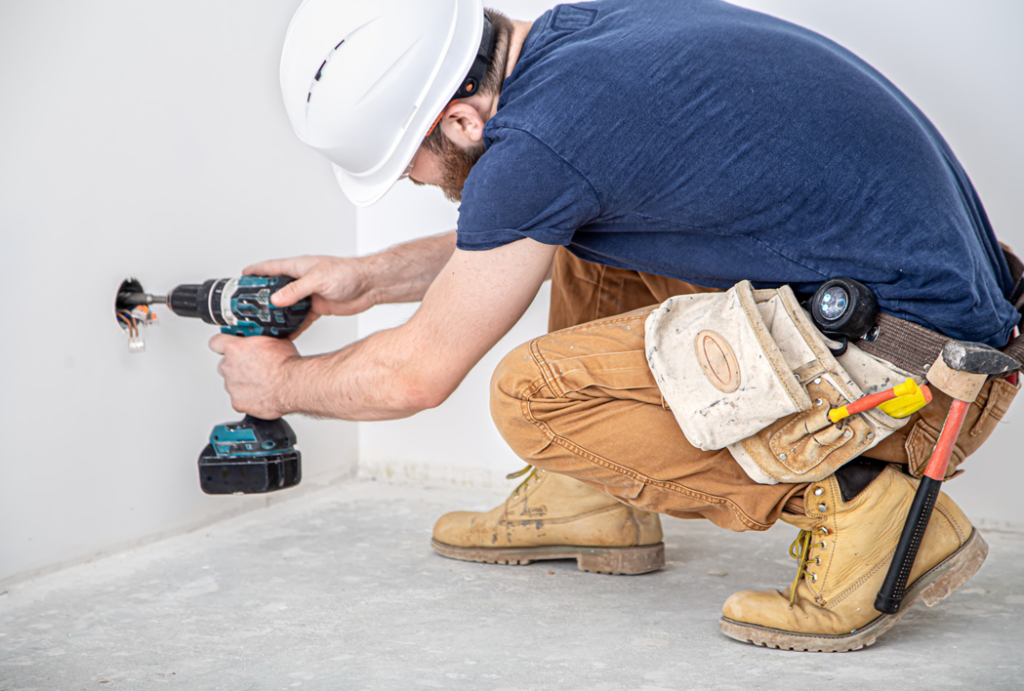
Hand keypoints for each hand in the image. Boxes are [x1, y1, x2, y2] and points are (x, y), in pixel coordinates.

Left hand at [209, 335, 299, 418]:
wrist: (293, 384)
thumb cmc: (286, 364)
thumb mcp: (275, 340)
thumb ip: (261, 341)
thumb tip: (264, 339)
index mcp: (235, 348)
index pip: (216, 343)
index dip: (223, 345)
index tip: (229, 347)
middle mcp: (229, 366)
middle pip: (224, 365)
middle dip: (235, 366)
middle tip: (251, 367)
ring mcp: (232, 386)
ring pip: (231, 383)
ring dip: (242, 383)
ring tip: (261, 383)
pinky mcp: (238, 403)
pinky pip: (239, 400)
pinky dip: (248, 399)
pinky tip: (261, 395)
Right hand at [243, 256, 372, 337]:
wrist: (370, 285)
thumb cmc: (348, 273)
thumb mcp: (319, 279)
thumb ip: (296, 290)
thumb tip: (276, 299)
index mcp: (298, 267)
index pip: (269, 268)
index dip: (254, 273)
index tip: (239, 279)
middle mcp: (301, 280)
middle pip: (275, 289)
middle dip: (261, 298)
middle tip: (247, 309)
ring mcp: (308, 295)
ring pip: (287, 306)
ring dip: (277, 315)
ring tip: (263, 325)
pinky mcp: (318, 307)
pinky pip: (300, 318)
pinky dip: (293, 326)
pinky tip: (286, 334)